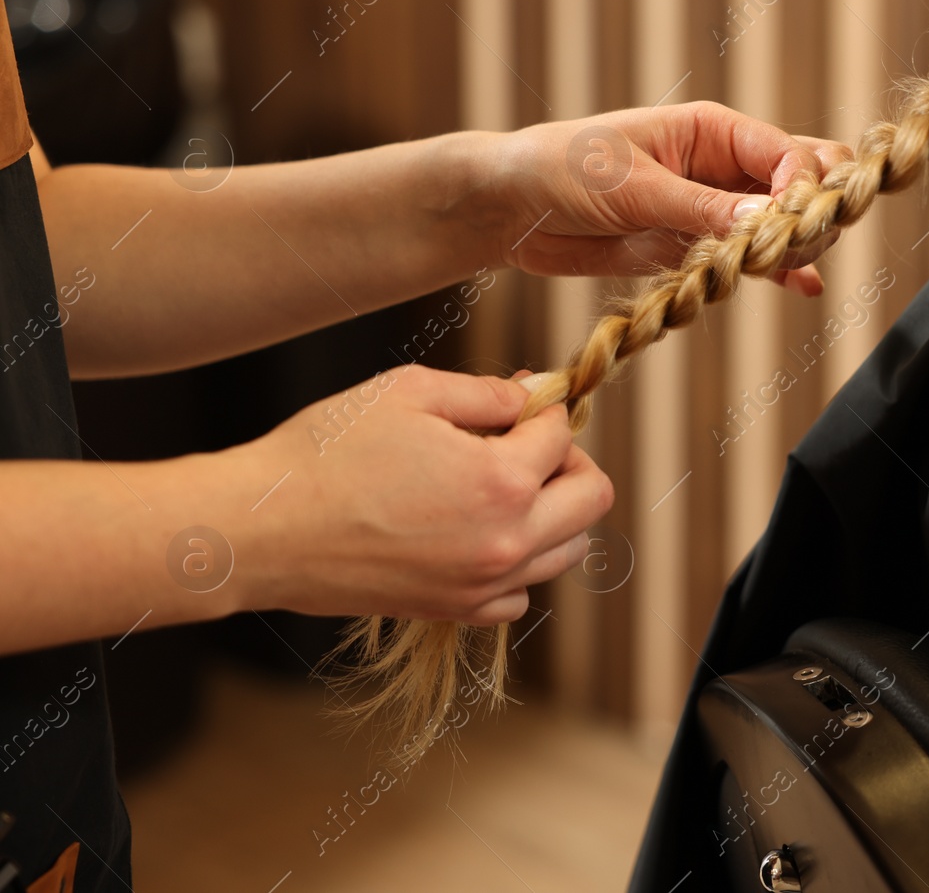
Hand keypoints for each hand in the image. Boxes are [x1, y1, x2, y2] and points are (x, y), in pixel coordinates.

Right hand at [236, 365, 612, 624]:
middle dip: (569, 459)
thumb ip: (486, 393)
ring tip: (505, 484)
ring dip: (553, 511)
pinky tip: (480, 531)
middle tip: (527, 440)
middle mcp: (506, 541)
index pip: (561, 435)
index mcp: (501, 481)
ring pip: (567, 549)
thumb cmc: (326, 452)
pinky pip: (520, 591)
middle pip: (591, 498)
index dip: (544, 406)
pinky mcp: (454, 611)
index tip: (521, 397)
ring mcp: (483, 584)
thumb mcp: (410, 392)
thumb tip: (532, 395)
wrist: (262, 531)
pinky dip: (518, 561)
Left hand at [489, 101, 852, 292]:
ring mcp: (714, 209)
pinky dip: (782, 271)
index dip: (802, 188)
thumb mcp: (632, 186)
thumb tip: (765, 223)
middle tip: (801, 246)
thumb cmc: (563, 169)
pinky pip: (753, 259)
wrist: (513, 209)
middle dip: (814, 210)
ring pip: (784, 223)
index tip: (792, 225)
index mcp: (712, 130)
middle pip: (801, 180)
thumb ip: (699, 208)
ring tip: (796, 270)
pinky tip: (806, 287)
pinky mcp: (697, 247)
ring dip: (798, 245)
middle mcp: (723, 166)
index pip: (787, 153)